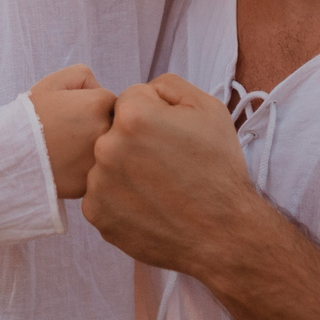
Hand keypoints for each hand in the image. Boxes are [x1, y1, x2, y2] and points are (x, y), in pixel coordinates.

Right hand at [29, 65, 116, 199]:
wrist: (7, 155)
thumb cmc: (30, 116)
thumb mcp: (53, 82)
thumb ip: (85, 76)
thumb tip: (102, 92)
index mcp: (100, 104)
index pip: (113, 102)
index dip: (93, 106)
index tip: (73, 114)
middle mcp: (107, 131)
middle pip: (116, 127)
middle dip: (100, 127)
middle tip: (72, 133)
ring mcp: (101, 159)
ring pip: (110, 152)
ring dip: (96, 149)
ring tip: (69, 150)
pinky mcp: (93, 183)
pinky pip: (100, 174)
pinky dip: (87, 170)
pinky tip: (67, 166)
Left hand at [82, 75, 267, 276]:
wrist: (223, 234)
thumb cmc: (219, 169)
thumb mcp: (209, 109)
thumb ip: (168, 85)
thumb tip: (144, 90)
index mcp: (133, 115)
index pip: (131, 100)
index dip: (155, 116)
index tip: (171, 137)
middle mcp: (107, 146)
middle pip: (115, 131)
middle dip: (136, 142)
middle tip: (166, 165)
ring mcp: (98, 183)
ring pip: (107, 163)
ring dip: (126, 171)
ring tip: (159, 188)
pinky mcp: (96, 213)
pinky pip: (102, 194)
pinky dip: (120, 199)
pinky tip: (148, 206)